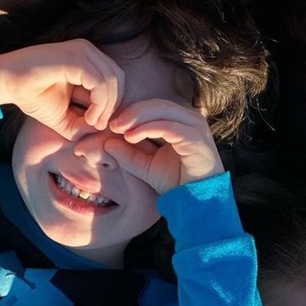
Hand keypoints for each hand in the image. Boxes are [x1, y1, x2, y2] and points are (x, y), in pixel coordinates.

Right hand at [0, 39, 124, 137]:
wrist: (7, 84)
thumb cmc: (33, 97)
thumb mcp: (66, 116)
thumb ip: (86, 123)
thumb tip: (106, 128)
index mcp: (88, 60)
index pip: (116, 79)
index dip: (113, 104)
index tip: (97, 124)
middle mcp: (88, 51)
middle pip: (119, 79)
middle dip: (113, 106)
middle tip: (97, 125)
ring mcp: (82, 51)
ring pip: (113, 80)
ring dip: (107, 107)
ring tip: (92, 122)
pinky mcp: (75, 57)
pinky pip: (100, 81)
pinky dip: (100, 103)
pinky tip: (89, 117)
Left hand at [104, 100, 222, 193]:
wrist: (198, 201)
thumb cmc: (177, 183)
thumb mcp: (147, 167)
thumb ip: (129, 155)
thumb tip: (107, 143)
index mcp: (181, 121)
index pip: (154, 107)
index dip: (132, 112)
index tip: (111, 124)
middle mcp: (191, 119)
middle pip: (157, 104)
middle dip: (132, 112)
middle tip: (112, 124)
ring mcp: (196, 126)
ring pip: (163, 110)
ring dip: (138, 117)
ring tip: (118, 128)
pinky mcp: (197, 137)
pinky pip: (169, 126)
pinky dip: (148, 128)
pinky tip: (131, 136)